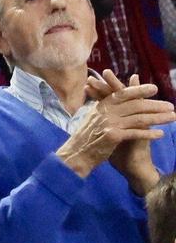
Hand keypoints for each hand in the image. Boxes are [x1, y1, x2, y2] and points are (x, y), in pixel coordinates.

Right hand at [60, 75, 175, 178]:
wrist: (76, 154)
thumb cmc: (87, 136)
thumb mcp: (95, 118)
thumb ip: (106, 107)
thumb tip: (115, 96)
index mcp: (102, 105)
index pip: (123, 94)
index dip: (139, 90)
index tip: (154, 88)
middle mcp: (106, 112)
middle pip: (136, 105)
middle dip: (155, 105)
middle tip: (171, 106)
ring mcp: (109, 123)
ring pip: (139, 118)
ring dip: (158, 118)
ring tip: (172, 117)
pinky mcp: (113, 136)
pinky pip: (135, 133)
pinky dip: (149, 133)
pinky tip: (160, 134)